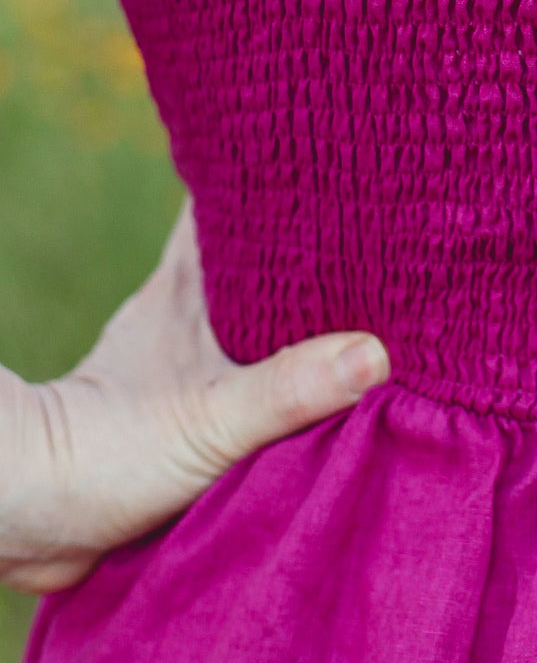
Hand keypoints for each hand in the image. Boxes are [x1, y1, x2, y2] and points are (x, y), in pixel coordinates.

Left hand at [0, 196, 388, 592]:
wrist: (33, 513)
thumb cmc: (109, 454)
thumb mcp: (211, 420)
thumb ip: (290, 388)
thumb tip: (375, 353)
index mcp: (187, 284)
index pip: (230, 194)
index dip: (276, 167)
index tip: (331, 149)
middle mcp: (183, 303)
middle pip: (251, 241)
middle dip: (305, 226)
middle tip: (373, 214)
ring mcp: (177, 347)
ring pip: (248, 295)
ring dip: (296, 290)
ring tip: (365, 284)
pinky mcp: (178, 395)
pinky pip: (243, 353)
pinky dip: (279, 348)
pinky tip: (318, 363)